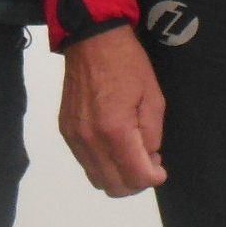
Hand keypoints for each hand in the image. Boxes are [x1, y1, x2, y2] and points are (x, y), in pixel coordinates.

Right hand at [59, 27, 167, 195]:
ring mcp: (74, 137)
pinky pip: (85, 162)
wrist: (91, 40)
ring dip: (118, 176)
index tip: (160, 168)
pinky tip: (112, 144)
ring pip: (97, 179)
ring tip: (130, 153)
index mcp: (115, 130)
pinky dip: (102, 163)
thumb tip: (148, 160)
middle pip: (114, 186)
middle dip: (136, 182)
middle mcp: (90, 140)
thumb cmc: (128, 64)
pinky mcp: (65, 131)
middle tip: (147, 161)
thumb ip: (152, 135)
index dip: (153, 178)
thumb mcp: (153, 97)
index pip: (135, 177)